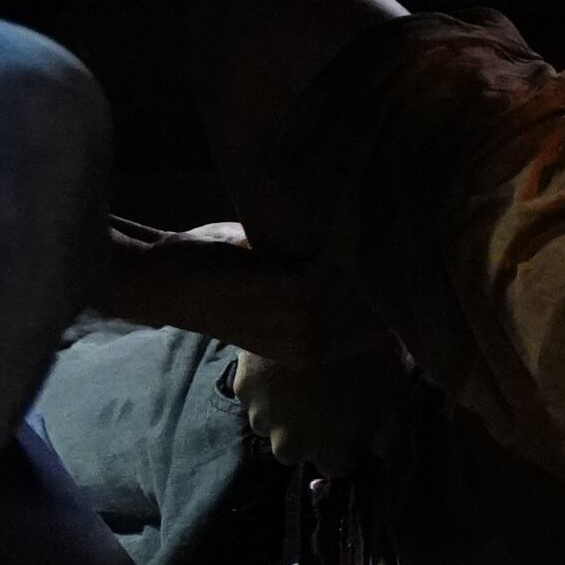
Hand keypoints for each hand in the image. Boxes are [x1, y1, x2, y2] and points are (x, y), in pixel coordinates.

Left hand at [102, 218, 384, 361]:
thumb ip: (310, 286)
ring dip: (373, 250)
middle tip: (402, 232)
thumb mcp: (269, 296)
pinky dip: (348, 238)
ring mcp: (304, 324)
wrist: (161, 281)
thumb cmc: (212, 279)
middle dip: (392, 273)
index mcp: (308, 354)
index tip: (403, 262)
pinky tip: (348, 210)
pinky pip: (346, 266)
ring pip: (368, 287)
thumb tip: (352, 243)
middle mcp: (311, 347)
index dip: (392, 298)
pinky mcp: (295, 294)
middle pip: (381, 311)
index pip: (378, 333)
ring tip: (380, 216)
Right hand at [232, 346, 407, 477]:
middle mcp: (290, 446)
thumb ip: (388, 426)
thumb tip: (383, 450)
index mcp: (330, 451)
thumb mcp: (391, 389)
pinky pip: (253, 396)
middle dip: (307, 432)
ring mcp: (261, 418)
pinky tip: (278, 362)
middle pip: (297, 449)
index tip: (350, 426)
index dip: (344, 447)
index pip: (336, 467)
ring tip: (297, 379)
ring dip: (282, 411)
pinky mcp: (242, 390)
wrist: (316, 315)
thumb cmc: (364, 355)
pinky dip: (264, 385)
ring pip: (270, 424)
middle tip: (321, 399)